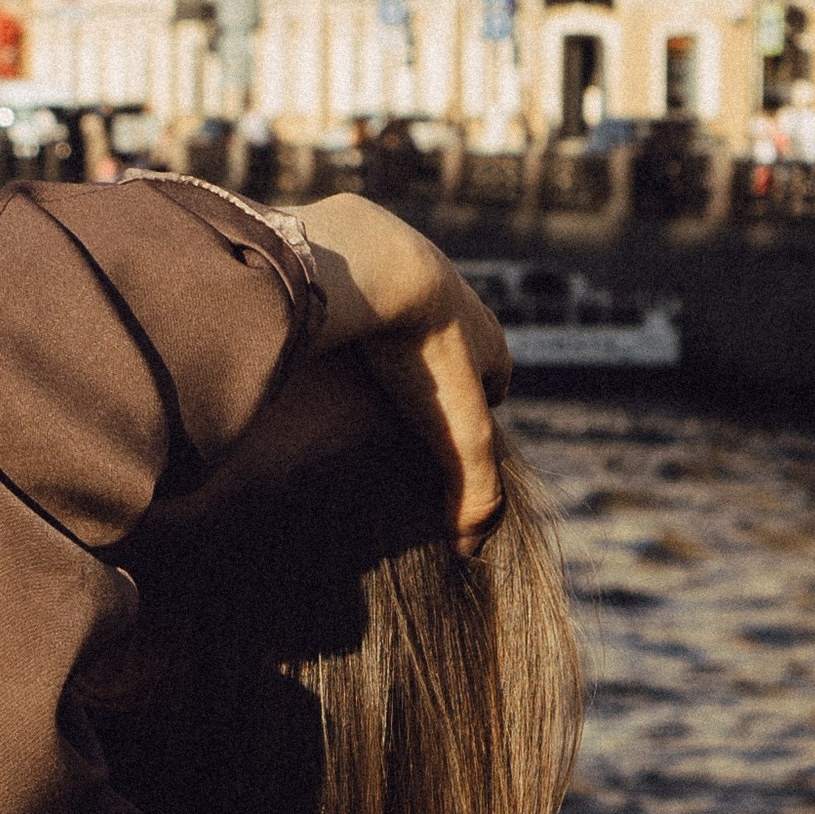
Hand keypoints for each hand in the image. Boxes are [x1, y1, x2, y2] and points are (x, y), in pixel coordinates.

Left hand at [290, 197, 510, 546]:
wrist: (369, 266)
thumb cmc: (421, 353)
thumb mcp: (459, 434)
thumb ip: (473, 495)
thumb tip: (469, 551)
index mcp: (487, 334)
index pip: (494, 381)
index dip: (474, 412)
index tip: (446, 443)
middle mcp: (452, 298)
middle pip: (448, 349)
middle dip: (429, 380)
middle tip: (397, 414)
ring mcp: (403, 274)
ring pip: (400, 322)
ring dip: (385, 350)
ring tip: (355, 388)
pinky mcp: (356, 262)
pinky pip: (353, 302)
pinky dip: (346, 327)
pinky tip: (320, 352)